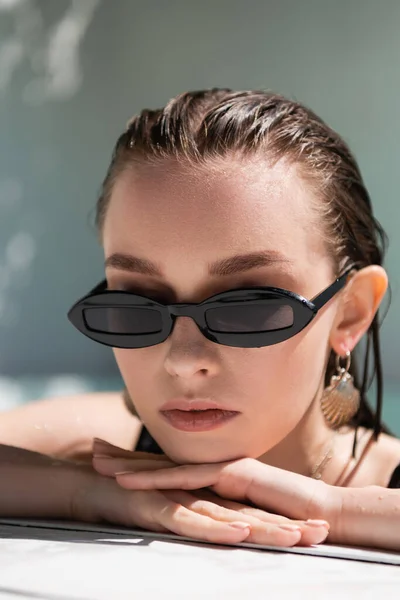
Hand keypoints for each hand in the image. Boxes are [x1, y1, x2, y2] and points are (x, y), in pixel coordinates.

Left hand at [91, 439, 330, 545]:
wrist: (319, 510)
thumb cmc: (286, 513)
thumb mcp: (241, 510)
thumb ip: (218, 506)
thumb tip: (200, 511)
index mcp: (212, 475)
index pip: (170, 468)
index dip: (141, 463)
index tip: (113, 457)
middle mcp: (212, 468)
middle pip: (161, 462)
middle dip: (126, 456)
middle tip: (93, 449)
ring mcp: (220, 470)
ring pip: (166, 467)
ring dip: (131, 466)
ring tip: (98, 462)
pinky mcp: (230, 479)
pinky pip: (186, 480)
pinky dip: (156, 480)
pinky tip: (129, 483)